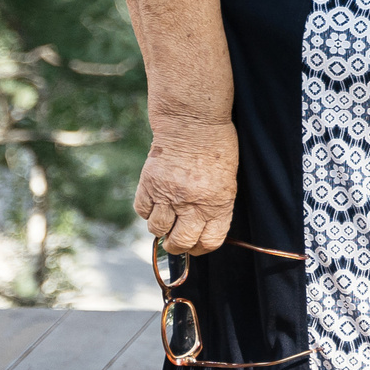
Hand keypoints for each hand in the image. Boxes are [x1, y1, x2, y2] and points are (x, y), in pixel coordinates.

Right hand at [135, 116, 237, 254]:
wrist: (193, 122)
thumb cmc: (216, 149)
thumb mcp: (226, 180)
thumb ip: (214, 206)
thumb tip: (200, 231)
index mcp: (218, 203)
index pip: (209, 241)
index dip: (201, 248)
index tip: (196, 245)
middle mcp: (193, 203)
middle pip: (179, 243)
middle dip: (176, 245)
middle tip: (175, 238)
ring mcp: (169, 195)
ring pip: (157, 229)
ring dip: (160, 227)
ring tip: (167, 214)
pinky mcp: (149, 184)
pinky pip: (142, 211)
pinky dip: (147, 210)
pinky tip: (156, 199)